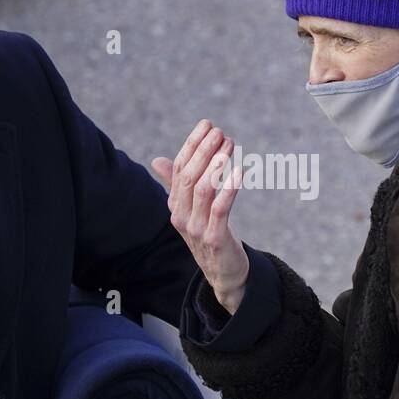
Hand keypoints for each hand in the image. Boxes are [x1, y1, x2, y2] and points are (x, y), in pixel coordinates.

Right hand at [152, 119, 249, 313]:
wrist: (224, 274)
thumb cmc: (210, 236)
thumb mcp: (192, 209)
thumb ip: (177, 185)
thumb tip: (157, 160)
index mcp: (175, 205)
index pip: (179, 168)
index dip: (192, 145)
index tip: (207, 124)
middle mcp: (181, 216)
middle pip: (189, 176)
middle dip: (204, 150)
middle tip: (221, 132)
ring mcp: (196, 228)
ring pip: (203, 189)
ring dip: (217, 164)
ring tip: (230, 145)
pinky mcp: (215, 238)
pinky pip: (221, 208)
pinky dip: (230, 188)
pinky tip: (241, 171)